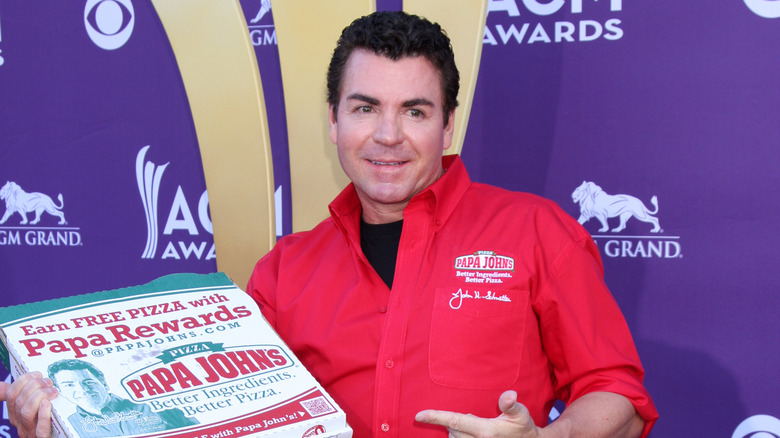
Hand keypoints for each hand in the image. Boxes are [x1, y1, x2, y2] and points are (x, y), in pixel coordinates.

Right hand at [1, 372, 57, 437]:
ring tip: (53, 391)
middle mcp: (20, 423)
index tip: (37, 374)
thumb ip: (27, 395)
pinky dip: (43, 414)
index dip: (22, 380)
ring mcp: (30, 432)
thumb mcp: (35, 406)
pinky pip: (40, 428)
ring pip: (26, 412)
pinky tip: (48, 404)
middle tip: (49, 382)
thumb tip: (17, 380)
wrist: (60, 436)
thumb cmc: (49, 421)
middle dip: (35, 386)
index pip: (11, 394)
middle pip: (19, 401)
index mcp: (16, 413)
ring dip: (40, 396)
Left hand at [415, 390, 541, 437]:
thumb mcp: (520, 414)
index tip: (418, 415)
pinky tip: (470, 435)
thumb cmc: (523, 428)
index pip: (455, 421)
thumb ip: (511, 404)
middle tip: (475, 419)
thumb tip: (510, 394)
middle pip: (452, 430)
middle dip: (456, 422)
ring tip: (476, 430)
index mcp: (486, 431)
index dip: (435, 417)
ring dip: (459, 432)